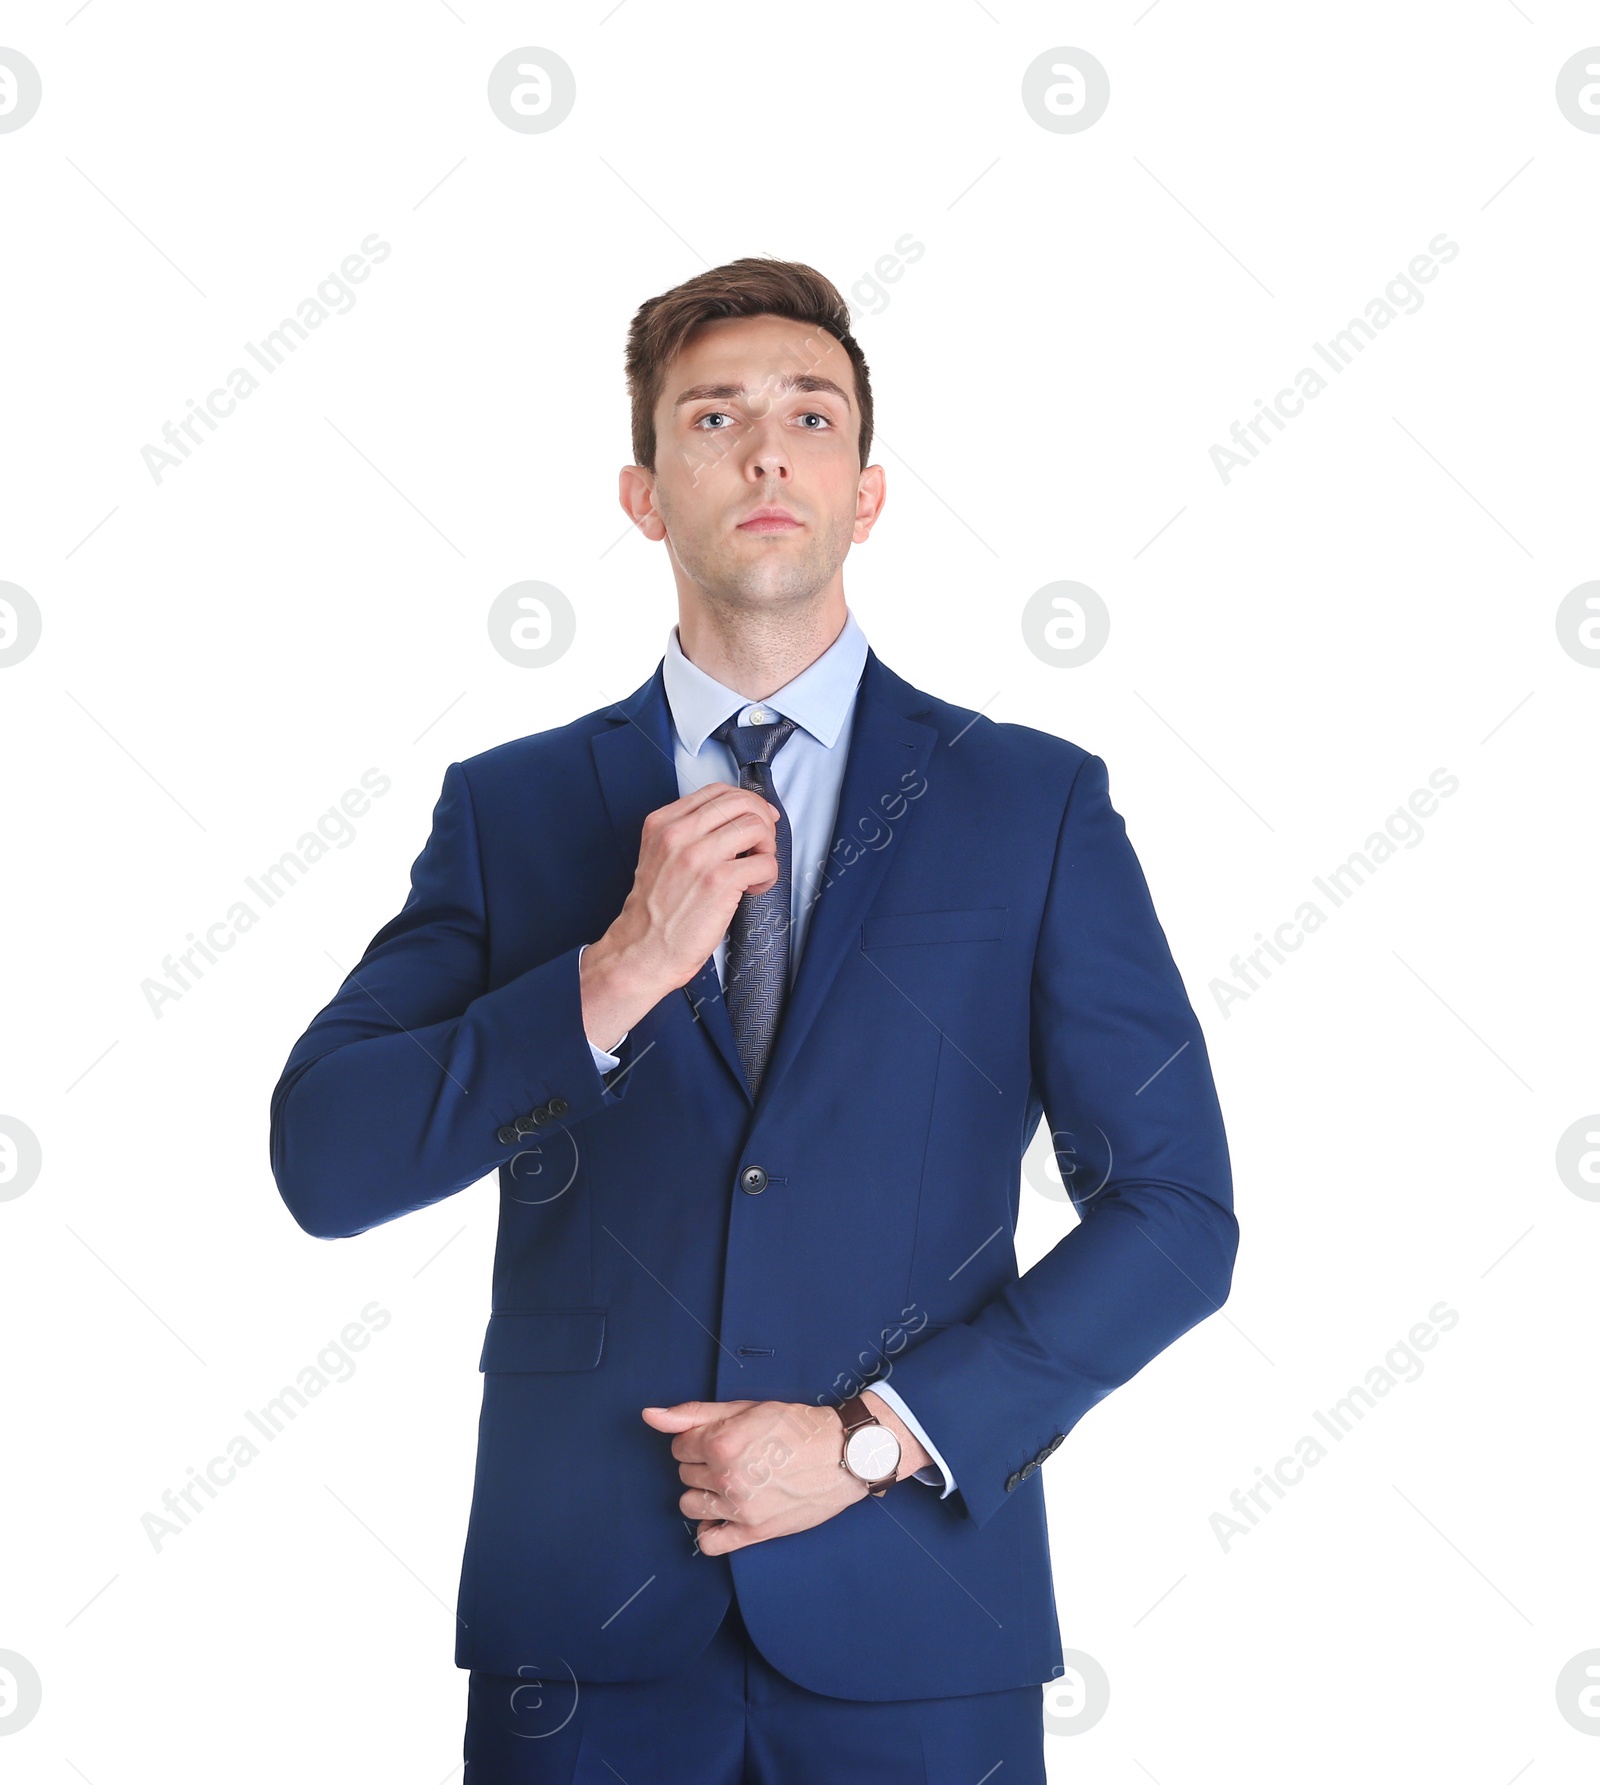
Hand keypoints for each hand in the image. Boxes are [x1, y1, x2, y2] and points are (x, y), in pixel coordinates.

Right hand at [580, 783, 779, 1050]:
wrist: (642, 950)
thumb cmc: (657, 910)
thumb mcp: (660, 856)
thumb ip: (689, 833)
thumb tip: (739, 819)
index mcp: (662, 823)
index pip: (717, 791)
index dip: (747, 802)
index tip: (758, 819)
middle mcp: (679, 833)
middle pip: (742, 803)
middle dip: (763, 822)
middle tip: (762, 846)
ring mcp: (699, 856)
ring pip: (757, 826)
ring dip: (767, 848)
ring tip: (756, 870)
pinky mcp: (718, 881)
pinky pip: (764, 863)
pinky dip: (768, 875)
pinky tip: (753, 889)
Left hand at [637, 1398, 870, 1554]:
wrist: (842, 1454)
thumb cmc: (796, 1427)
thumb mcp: (745, 1408)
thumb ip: (694, 1413)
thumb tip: (649, 1415)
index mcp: (721, 1443)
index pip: (679, 1445)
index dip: (697, 1439)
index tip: (720, 1438)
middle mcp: (726, 1477)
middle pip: (685, 1473)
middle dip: (701, 1463)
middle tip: (733, 1457)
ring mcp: (739, 1509)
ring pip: (689, 1506)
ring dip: (704, 1493)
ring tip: (730, 1482)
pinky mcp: (754, 1533)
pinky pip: (709, 1543)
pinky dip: (710, 1531)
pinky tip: (723, 1515)